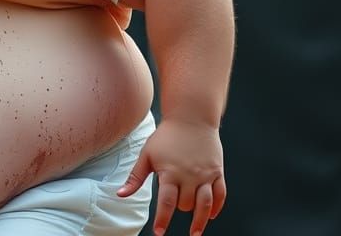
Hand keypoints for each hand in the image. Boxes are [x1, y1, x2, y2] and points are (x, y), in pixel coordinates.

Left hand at [117, 118, 225, 235]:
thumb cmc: (166, 136)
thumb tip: (120, 194)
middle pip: (186, 204)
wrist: (191, 117)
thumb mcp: (147, 155)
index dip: (163, 219)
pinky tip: (210, 215)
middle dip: (178, 210)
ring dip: (201, 220)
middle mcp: (190, 176)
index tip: (160, 233)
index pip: (166, 203)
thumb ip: (135, 177)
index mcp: (170, 172)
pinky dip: (217, 207)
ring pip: (205, 204)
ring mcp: (206, 174)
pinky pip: (221, 194)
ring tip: (195, 232)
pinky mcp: (218, 171)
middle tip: (172, 208)